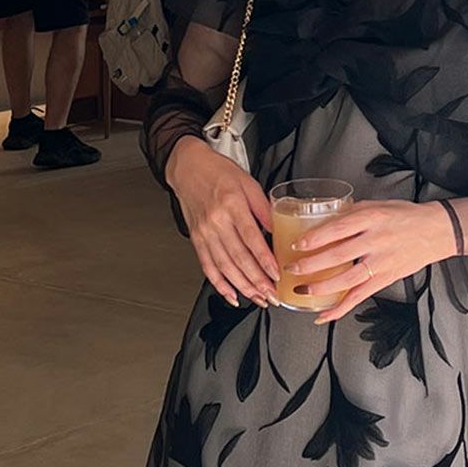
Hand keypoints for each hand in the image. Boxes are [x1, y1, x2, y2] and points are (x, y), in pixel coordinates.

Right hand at [166, 137, 278, 306]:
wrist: (188, 167)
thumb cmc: (218, 172)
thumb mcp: (248, 183)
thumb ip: (264, 209)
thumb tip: (279, 231)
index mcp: (231, 205)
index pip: (251, 239)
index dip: (264, 260)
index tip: (277, 275)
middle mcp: (216, 221)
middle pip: (238, 258)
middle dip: (257, 281)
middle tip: (272, 295)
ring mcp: (204, 232)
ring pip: (224, 266)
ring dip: (242, 287)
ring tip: (258, 298)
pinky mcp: (196, 239)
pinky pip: (207, 266)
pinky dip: (219, 284)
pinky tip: (231, 295)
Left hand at [286, 200, 457, 323]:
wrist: (436, 231)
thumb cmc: (406, 216)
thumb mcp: (377, 206)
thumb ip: (351, 213)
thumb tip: (323, 221)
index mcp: (371, 219)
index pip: (338, 229)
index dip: (315, 239)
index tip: (297, 245)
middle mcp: (376, 241)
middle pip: (338, 256)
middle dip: (311, 265)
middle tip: (292, 269)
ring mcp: (381, 263)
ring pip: (347, 280)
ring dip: (322, 287)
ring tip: (302, 290)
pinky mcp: (385, 279)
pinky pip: (359, 297)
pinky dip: (340, 308)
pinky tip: (324, 314)